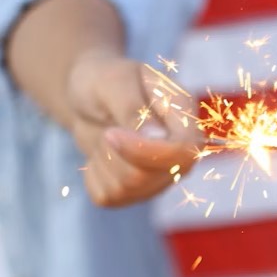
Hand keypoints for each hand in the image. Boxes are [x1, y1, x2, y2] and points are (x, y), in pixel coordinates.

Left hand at [66, 51, 202, 206]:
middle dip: (114, 153)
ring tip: (107, 136)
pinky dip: (93, 174)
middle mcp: (182, 153)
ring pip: (126, 188)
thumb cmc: (104, 79)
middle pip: (149, 176)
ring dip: (103, 160)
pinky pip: (108, 196)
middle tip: (107, 127)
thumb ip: (133, 107)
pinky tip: (103, 153)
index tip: (110, 134)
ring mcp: (162, 176)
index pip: (184, 151)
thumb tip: (158, 138)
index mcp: (186, 118)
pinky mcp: (136, 192)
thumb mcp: (112, 82)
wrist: (90, 96)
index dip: (145, 151)